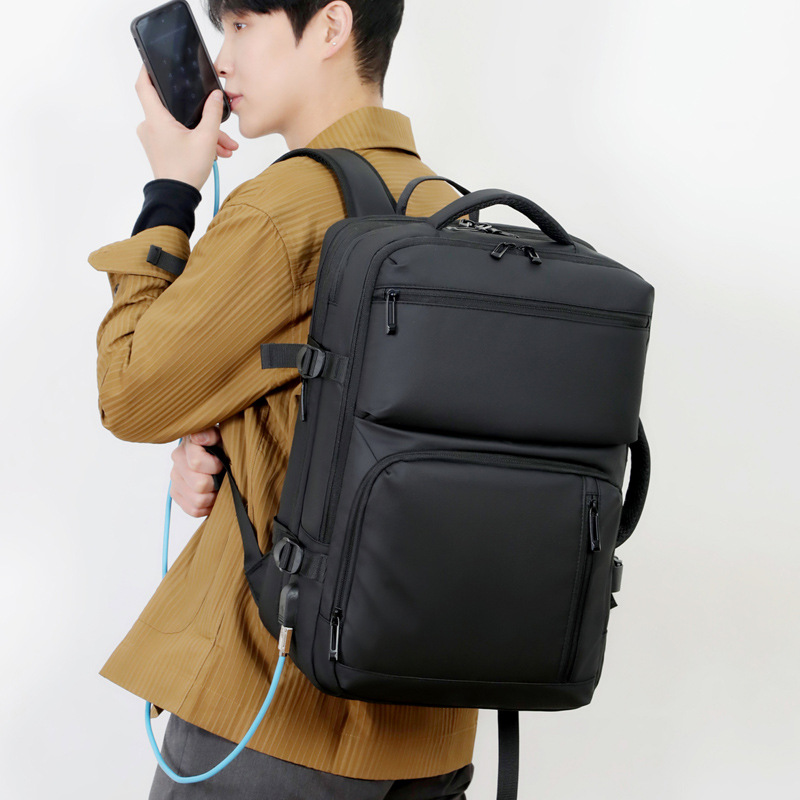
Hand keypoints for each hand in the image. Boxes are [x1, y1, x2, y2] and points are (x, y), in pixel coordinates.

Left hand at [135, 64, 238, 190]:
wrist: (177, 198)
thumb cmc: (186, 170)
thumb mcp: (206, 139)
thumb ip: (212, 114)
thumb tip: (215, 96)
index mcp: (156, 119)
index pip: (143, 85)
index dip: (146, 69)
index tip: (152, 61)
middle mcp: (150, 126)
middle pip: (174, 109)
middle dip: (200, 116)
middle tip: (220, 127)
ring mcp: (153, 138)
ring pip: (180, 125)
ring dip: (203, 133)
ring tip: (225, 146)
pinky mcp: (159, 148)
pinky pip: (178, 137)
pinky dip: (196, 141)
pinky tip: (216, 152)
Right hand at [169, 426, 223, 517]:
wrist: (216, 450)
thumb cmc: (221, 443)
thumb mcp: (221, 435)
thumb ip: (211, 434)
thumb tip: (199, 438)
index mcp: (188, 444)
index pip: (196, 463)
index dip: (215, 466)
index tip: (222, 463)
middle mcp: (177, 460)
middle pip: (199, 485)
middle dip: (216, 483)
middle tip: (223, 478)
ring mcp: (175, 478)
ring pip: (198, 500)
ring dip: (213, 497)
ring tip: (219, 487)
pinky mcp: (176, 492)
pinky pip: (193, 510)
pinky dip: (207, 507)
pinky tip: (212, 496)